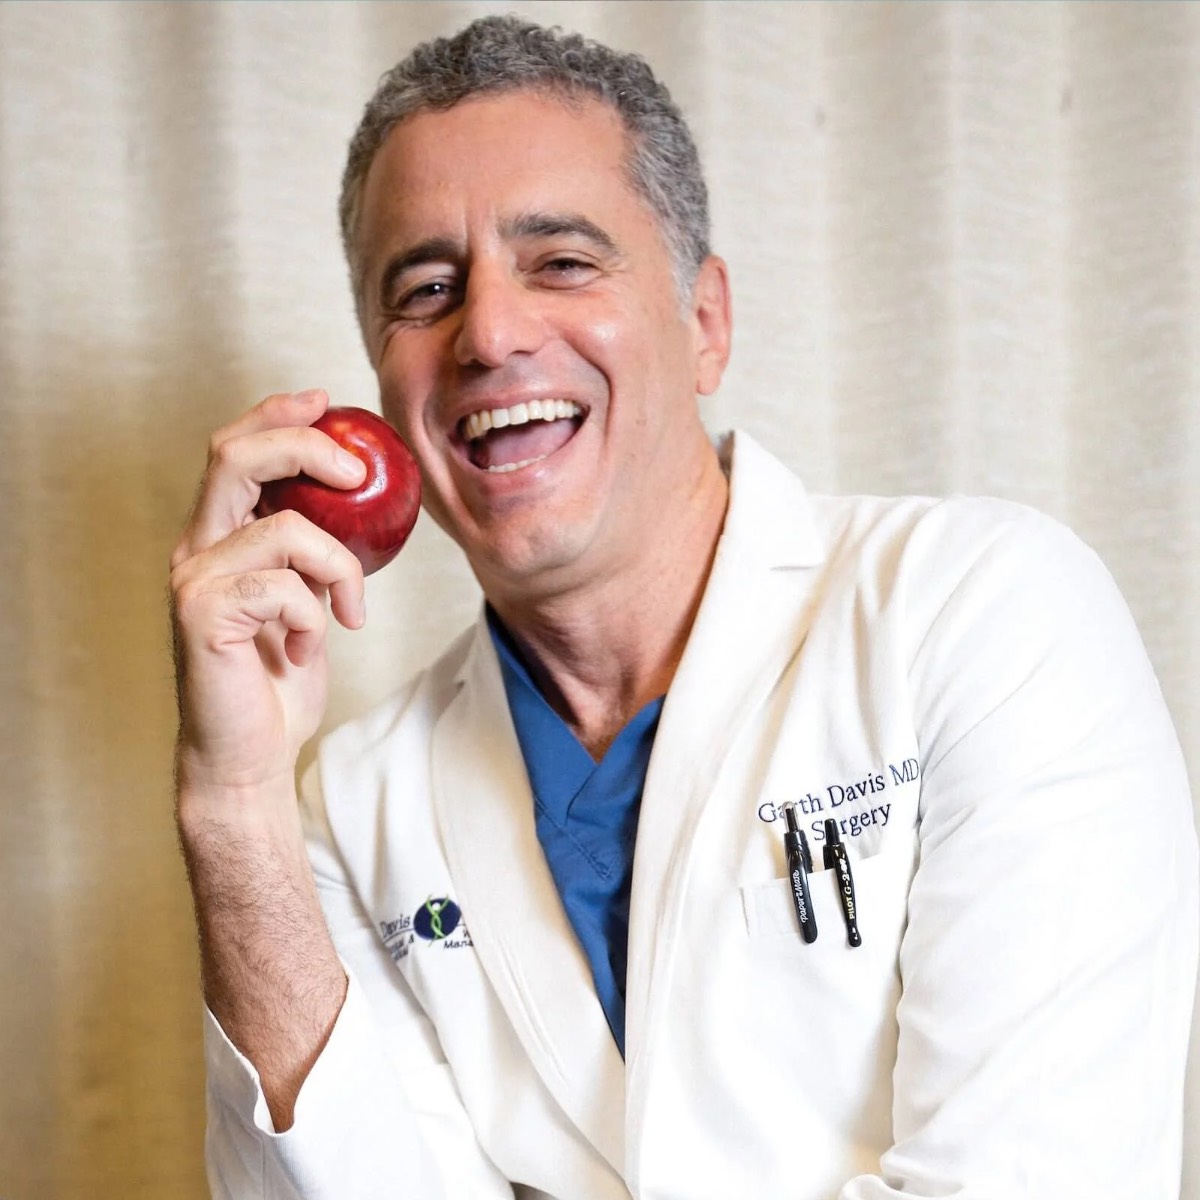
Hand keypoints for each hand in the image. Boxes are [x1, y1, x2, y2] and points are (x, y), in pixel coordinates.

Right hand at [169, 389, 367, 801]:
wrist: (251, 752)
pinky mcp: (201, 616)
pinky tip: (307, 648)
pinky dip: (316, 616)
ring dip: (340, 567)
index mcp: (219, 536)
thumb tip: (358, 497)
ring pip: (285, 527)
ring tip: (348, 611)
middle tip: (359, 472)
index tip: (328, 401)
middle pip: (235, 455)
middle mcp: (196, 549)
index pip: (235, 449)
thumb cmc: (279, 677)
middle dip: (306, 446)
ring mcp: (193, 580)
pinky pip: (286, 587)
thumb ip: (313, 550)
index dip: (277, 414)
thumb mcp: (308, 598)